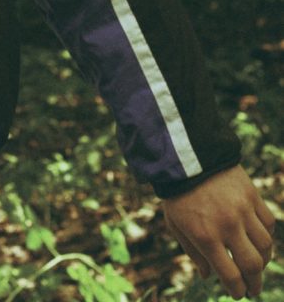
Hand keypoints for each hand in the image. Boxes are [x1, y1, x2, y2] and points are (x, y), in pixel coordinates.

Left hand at [163, 165, 275, 298]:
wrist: (186, 155)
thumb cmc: (177, 192)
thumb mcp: (175, 224)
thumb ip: (192, 252)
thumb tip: (208, 276)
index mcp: (206, 236)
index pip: (231, 276)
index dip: (237, 290)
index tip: (238, 293)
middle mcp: (227, 226)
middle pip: (253, 265)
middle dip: (255, 283)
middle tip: (253, 288)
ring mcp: (242, 210)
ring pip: (265, 246)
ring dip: (264, 260)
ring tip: (257, 264)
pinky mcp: (252, 195)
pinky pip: (268, 222)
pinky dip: (266, 234)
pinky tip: (258, 238)